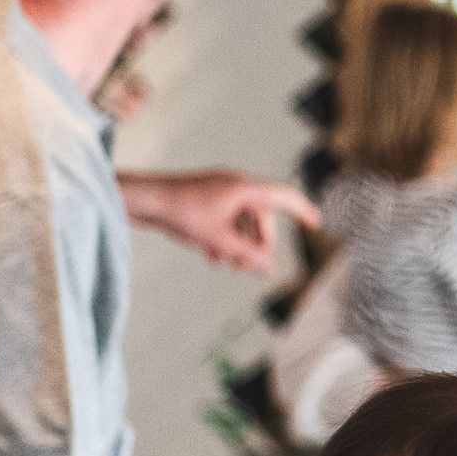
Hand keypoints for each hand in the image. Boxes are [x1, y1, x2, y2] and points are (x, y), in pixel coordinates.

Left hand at [121, 169, 316, 274]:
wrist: (140, 199)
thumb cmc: (178, 209)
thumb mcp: (218, 238)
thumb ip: (247, 254)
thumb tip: (270, 268)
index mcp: (244, 188)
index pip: (284, 197)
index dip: (303, 210)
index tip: (316, 224)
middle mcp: (236, 187)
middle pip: (262, 218)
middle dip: (259, 244)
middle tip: (251, 267)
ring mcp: (219, 193)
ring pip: (242, 223)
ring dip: (240, 245)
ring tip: (229, 264)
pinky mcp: (204, 201)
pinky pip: (226, 221)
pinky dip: (225, 239)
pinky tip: (214, 256)